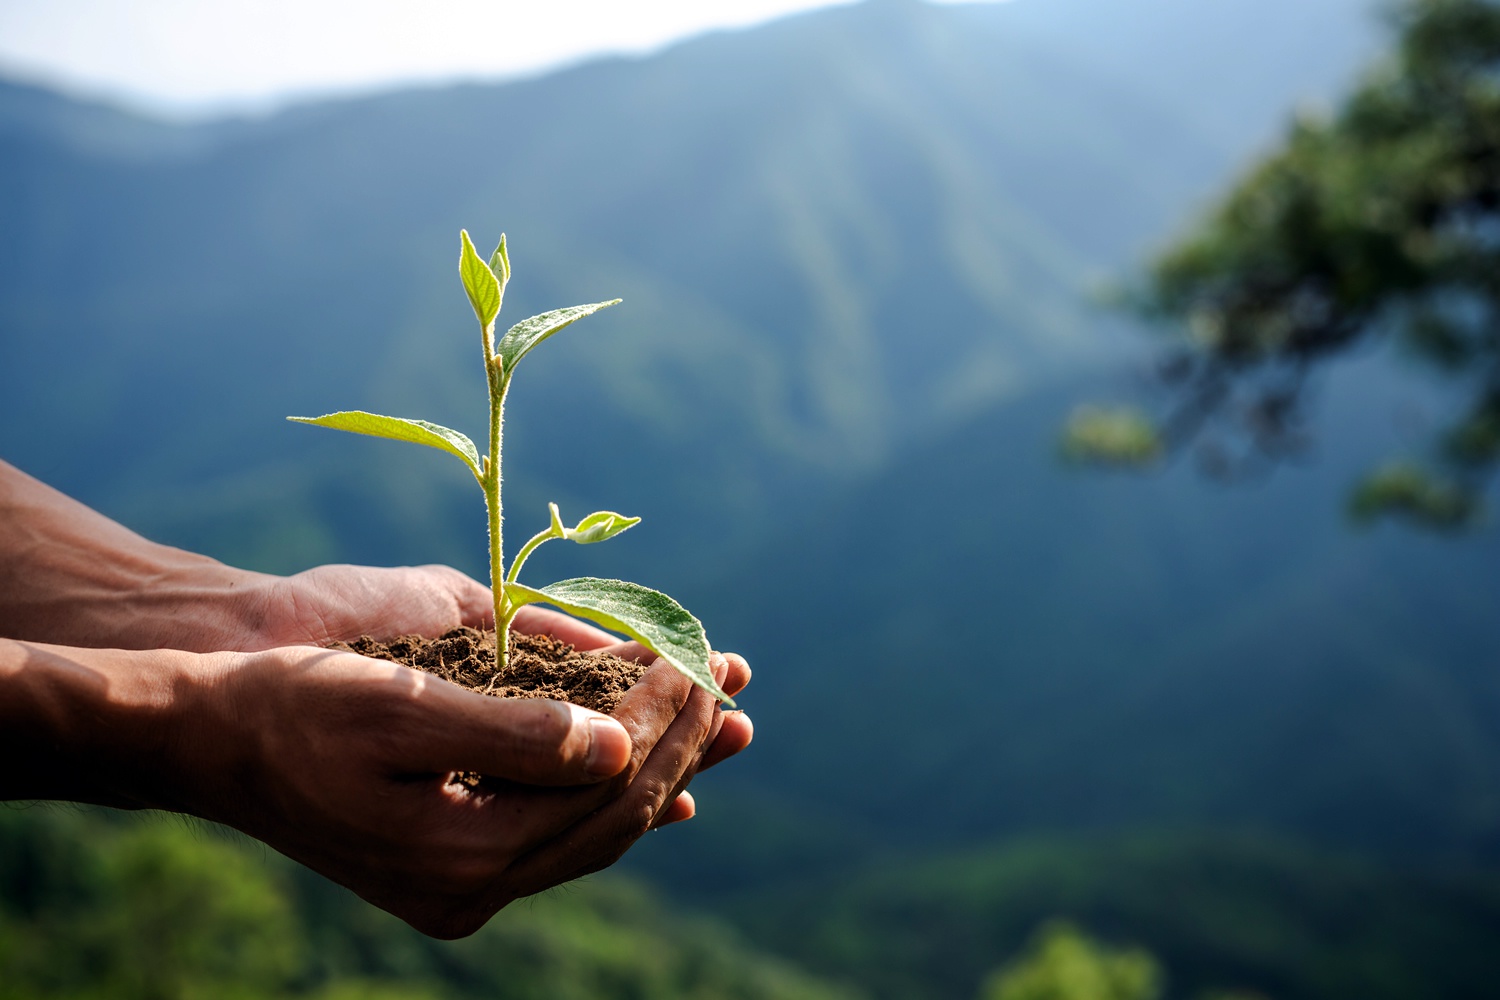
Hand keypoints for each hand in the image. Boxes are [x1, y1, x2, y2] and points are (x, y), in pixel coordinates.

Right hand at [179, 643, 742, 936]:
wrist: (209, 741)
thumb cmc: (295, 707)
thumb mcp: (401, 707)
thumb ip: (515, 733)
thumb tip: (620, 746)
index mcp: (460, 856)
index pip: (602, 787)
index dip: (659, 718)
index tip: (693, 656)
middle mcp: (471, 888)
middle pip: (613, 816)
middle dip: (680, 742)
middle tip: (731, 678)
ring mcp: (463, 887)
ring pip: (597, 830)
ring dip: (663, 768)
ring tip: (725, 719)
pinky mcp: (454, 868)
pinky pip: (561, 839)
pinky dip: (614, 800)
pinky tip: (663, 784)